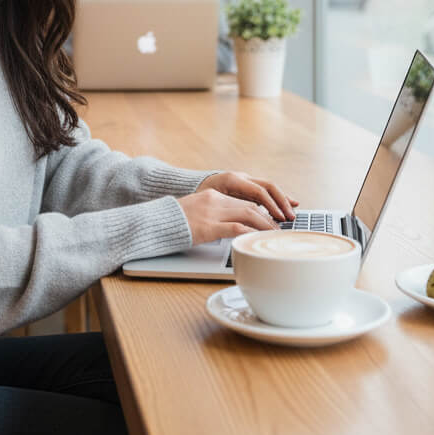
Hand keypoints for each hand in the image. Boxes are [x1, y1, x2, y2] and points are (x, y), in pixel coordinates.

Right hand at [177, 179, 298, 245]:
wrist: (154, 222)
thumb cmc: (172, 221)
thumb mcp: (195, 211)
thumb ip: (212, 214)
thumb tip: (227, 226)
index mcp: (212, 195)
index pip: (244, 200)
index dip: (261, 210)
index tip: (272, 220)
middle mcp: (215, 200)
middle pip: (251, 205)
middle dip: (269, 217)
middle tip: (279, 229)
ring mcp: (212, 213)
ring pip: (249, 214)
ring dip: (265, 225)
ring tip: (274, 235)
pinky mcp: (209, 227)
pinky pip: (237, 228)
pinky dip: (251, 233)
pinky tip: (258, 240)